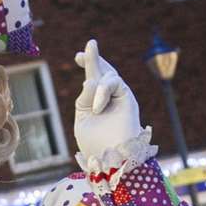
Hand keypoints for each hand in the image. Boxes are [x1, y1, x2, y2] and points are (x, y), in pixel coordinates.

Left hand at [72, 39, 143, 167]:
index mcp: (95, 103)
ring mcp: (119, 98)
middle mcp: (108, 98)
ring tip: (94, 109)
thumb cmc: (95, 144)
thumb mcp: (83, 119)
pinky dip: (102, 93)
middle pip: (103, 71)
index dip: (87, 65)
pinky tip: (98, 108)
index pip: (92, 80)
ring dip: (97, 85)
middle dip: (94, 58)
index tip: (77, 56)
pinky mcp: (128, 98)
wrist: (111, 160)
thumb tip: (89, 80)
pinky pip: (114, 83)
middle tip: (89, 45)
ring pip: (108, 76)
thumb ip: (84, 99)